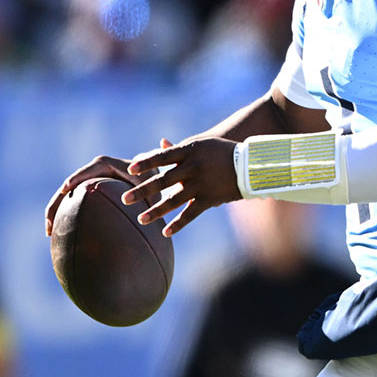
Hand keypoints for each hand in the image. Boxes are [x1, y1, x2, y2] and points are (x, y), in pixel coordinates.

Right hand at [45, 154, 148, 235]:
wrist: (148, 176)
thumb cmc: (151, 177)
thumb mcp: (151, 181)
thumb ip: (149, 188)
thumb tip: (142, 204)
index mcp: (105, 164)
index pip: (86, 171)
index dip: (74, 179)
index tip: (65, 189)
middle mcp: (92, 172)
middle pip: (68, 187)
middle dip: (56, 203)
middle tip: (49, 223)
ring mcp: (87, 183)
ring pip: (66, 199)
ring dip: (56, 213)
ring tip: (49, 233)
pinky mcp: (86, 194)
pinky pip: (73, 206)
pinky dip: (66, 218)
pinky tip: (62, 236)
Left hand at [122, 137, 242, 236]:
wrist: (251, 165)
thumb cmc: (223, 152)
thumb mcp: (203, 144)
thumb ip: (180, 148)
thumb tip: (160, 144)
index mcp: (190, 151)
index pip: (163, 157)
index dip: (147, 163)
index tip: (131, 168)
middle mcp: (193, 168)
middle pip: (163, 181)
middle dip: (142, 190)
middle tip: (124, 199)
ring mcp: (201, 184)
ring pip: (173, 200)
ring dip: (156, 211)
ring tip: (140, 219)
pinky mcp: (209, 199)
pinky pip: (190, 214)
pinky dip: (178, 224)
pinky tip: (165, 232)